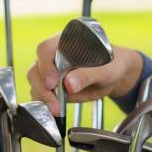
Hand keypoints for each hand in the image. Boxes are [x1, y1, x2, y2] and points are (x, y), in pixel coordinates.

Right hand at [27, 34, 142, 114]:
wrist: (115, 75)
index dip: (46, 66)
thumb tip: (69, 84)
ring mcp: (50, 71)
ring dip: (43, 98)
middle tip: (54, 102)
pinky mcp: (52, 86)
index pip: (45, 49)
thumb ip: (88, 74)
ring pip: (36, 83)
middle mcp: (53, 55)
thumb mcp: (105, 69)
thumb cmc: (111, 64)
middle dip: (43, 88)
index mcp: (65, 41)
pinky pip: (41, 94)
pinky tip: (54, 110)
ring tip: (56, 109)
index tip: (53, 82)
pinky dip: (44, 104)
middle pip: (36, 69)